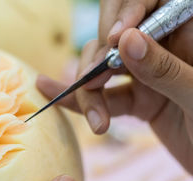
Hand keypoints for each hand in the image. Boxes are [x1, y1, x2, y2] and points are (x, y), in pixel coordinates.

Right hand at [37, 0, 192, 172]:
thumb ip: (164, 68)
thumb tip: (124, 39)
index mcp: (188, 35)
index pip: (152, 4)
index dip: (128, 12)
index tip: (115, 37)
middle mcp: (164, 50)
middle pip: (115, 36)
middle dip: (100, 58)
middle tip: (95, 82)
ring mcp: (148, 76)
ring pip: (103, 69)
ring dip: (90, 93)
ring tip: (97, 122)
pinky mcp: (138, 101)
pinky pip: (104, 97)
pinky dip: (78, 99)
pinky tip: (49, 91)